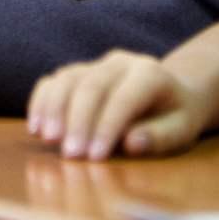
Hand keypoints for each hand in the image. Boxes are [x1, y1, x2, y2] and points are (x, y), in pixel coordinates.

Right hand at [27, 51, 210, 159]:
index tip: (95, 157)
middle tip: (70, 154)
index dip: (107, 127)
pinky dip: (41, 102)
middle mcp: (120, 62)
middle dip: (78, 121)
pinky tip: (36, 127)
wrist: (169, 95)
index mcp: (149, 73)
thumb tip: (132, 143)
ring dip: (54, 109)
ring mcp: (95, 64)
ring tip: (49, 139)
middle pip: (91, 85)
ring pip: (68, 79)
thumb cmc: (175, 118)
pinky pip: (53, 81)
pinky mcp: (77, 72)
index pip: (124, 97)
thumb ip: (160, 137)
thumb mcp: (182, 131)